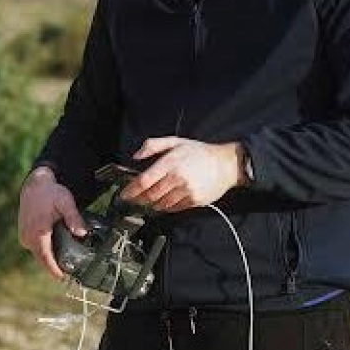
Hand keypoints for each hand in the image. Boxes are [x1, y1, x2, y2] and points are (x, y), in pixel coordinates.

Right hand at [18, 167, 87, 278]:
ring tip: (64, 259)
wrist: (35, 185)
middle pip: (42, 258)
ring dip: (49, 257)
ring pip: (38, 253)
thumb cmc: (50, 193)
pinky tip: (56, 247)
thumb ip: (74, 217)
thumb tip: (82, 232)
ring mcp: (24, 236)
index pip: (45, 256)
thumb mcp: (66, 202)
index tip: (60, 277)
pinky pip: (35, 248)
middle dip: (53, 265)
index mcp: (38, 231)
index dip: (53, 269)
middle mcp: (28, 236)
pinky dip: (44, 250)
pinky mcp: (23, 235)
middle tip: (68, 271)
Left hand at [121, 137, 245, 212]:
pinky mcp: (194, 201)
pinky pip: (174, 208)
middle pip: (150, 195)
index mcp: (170, 163)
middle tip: (133, 200)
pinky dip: (166, 208)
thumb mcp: (175, 141)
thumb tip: (136, 156)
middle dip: (139, 199)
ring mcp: (186, 191)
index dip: (131, 190)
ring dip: (151, 205)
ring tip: (147, 202)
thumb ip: (153, 145)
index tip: (124, 194)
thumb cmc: (199, 152)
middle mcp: (177, 178)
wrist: (225, 164)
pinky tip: (163, 203)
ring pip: (161, 204)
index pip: (144, 180)